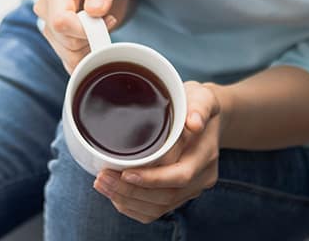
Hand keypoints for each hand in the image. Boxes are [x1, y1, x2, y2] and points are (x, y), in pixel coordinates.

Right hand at [33, 0, 132, 73]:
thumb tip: (95, 10)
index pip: (61, 21)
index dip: (85, 29)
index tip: (107, 21)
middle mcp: (46, 8)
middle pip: (65, 41)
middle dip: (92, 37)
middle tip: (108, 20)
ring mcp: (48, 27)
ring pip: (68, 55)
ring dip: (91, 47)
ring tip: (101, 27)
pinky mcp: (56, 42)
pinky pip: (70, 62)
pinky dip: (88, 57)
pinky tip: (95, 40)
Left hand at [93, 82, 222, 222]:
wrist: (206, 118)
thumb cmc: (198, 104)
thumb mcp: (202, 97)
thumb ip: (199, 107)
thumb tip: (194, 122)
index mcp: (205, 155)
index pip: (180, 176)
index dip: (152, 179)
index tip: (125, 173)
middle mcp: (201, 177)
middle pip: (166, 196)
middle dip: (131, 191)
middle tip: (102, 178)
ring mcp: (192, 189)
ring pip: (159, 207)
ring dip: (128, 200)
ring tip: (102, 184)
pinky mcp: (180, 194)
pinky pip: (157, 210)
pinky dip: (134, 207)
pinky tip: (115, 195)